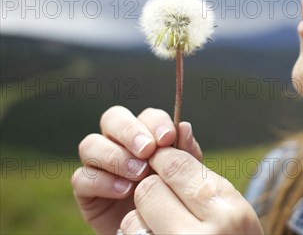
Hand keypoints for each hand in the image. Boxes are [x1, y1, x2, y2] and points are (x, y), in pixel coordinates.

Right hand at [71, 106, 202, 234]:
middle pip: (112, 118)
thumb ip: (184, 153)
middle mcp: (119, 142)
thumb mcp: (184, 177)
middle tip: (147, 150)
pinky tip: (124, 191)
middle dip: (130, 131)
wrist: (157, 230)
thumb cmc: (173, 199)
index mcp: (147, 134)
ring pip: (91, 144)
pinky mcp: (85, 189)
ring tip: (139, 174)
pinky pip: (81, 177)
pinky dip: (103, 181)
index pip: (146, 115)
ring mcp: (99, 164)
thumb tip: (184, 126)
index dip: (155, 122)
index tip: (168, 138)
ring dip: (115, 156)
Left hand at [121, 147, 263, 234]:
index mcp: (227, 210)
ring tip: (165, 230)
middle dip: (151, 188)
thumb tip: (178, 127)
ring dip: (142, 221)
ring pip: (132, 219)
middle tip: (165, 199)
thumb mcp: (229, 205)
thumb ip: (201, 172)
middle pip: (149, 188)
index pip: (176, 165)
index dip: (164, 158)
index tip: (162, 159)